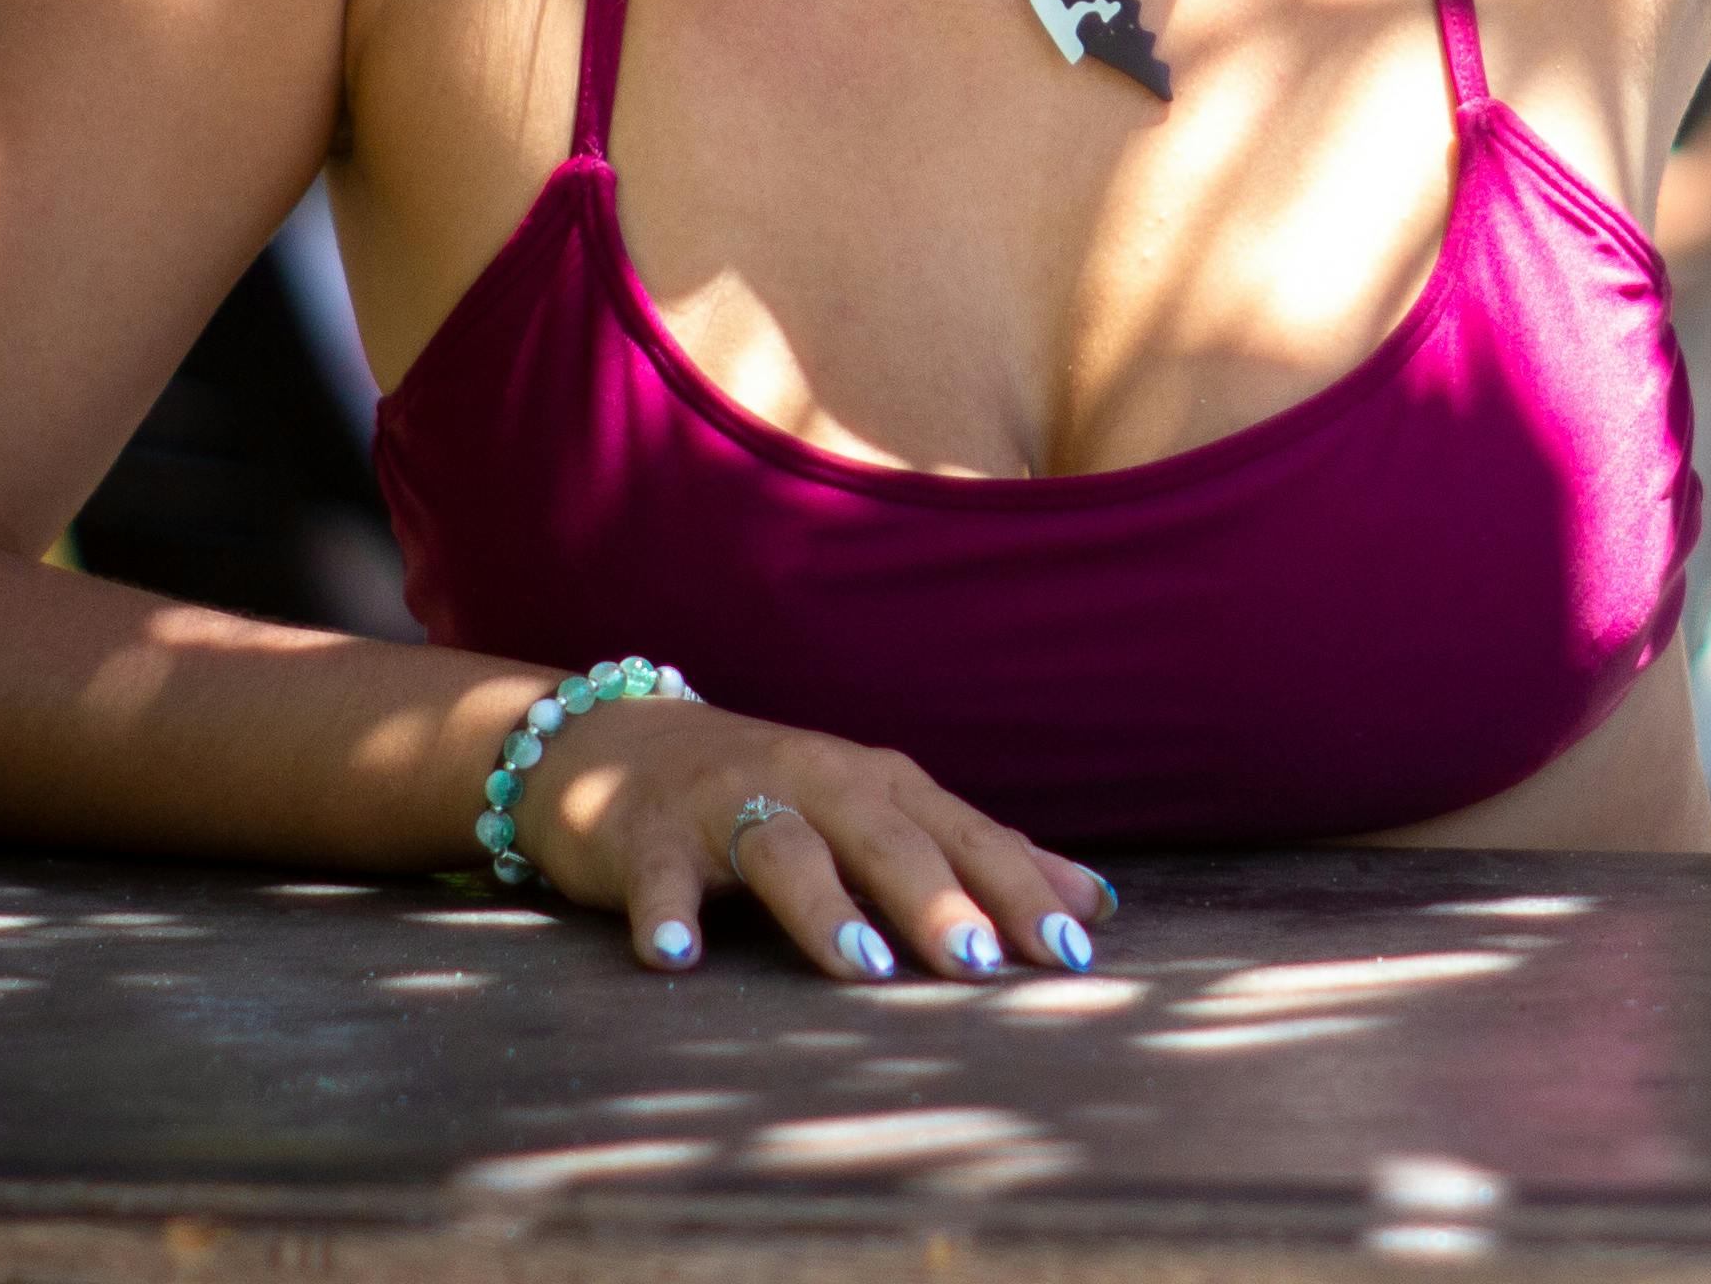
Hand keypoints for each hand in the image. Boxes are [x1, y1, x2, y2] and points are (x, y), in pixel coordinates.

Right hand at [510, 695, 1112, 981]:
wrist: (613, 744)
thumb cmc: (775, 793)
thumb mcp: (879, 814)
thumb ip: (979, 857)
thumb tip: (1097, 904)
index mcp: (878, 784)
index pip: (965, 835)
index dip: (1020, 889)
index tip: (1071, 950)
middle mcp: (812, 779)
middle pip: (885, 836)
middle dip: (937, 899)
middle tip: (978, 965)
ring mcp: (726, 802)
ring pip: (784, 847)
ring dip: (823, 906)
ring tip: (863, 967)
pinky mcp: (645, 834)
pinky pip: (658, 875)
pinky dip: (668, 912)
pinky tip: (675, 956)